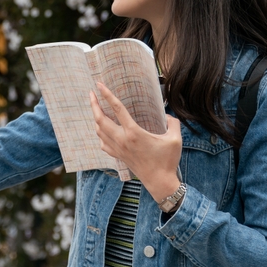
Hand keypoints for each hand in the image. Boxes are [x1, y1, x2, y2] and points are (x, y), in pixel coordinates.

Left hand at [89, 81, 182, 200]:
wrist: (159, 182)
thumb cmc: (167, 161)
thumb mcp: (175, 139)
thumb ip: (172, 122)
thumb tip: (168, 115)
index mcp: (134, 132)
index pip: (117, 109)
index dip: (107, 95)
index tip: (99, 84)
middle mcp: (122, 140)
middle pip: (100, 119)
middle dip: (94, 104)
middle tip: (91, 94)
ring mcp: (118, 149)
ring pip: (99, 131)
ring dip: (96, 118)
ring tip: (96, 108)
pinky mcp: (118, 156)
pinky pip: (102, 143)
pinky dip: (100, 134)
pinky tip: (102, 131)